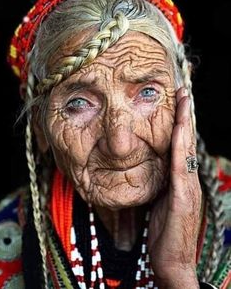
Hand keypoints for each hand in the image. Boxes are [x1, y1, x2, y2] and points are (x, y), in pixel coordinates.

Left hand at [148, 88, 201, 288]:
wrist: (170, 259)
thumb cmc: (163, 230)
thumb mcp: (159, 200)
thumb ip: (159, 180)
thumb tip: (152, 163)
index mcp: (180, 177)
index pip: (181, 141)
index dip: (181, 118)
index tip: (178, 96)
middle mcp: (187, 176)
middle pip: (187, 137)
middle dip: (187, 110)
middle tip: (186, 83)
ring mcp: (188, 185)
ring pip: (187, 146)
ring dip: (186, 120)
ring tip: (185, 95)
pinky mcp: (184, 195)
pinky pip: (181, 164)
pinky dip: (181, 144)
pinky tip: (180, 127)